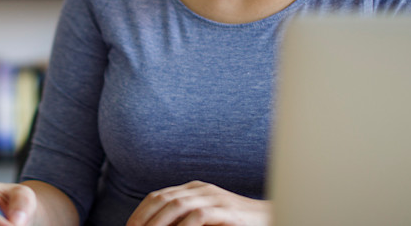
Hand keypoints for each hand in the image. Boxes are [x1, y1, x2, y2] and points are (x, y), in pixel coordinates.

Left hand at [126, 181, 270, 225]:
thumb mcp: (206, 219)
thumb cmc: (235, 223)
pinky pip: (199, 216)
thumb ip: (184, 221)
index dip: (140, 213)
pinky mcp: (227, 211)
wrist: (270, 219)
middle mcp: (201, 190)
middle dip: (143, 219)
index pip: (158, 196)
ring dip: (158, 224)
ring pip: (177, 205)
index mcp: (193, 189)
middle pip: (162, 199)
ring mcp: (215, 198)